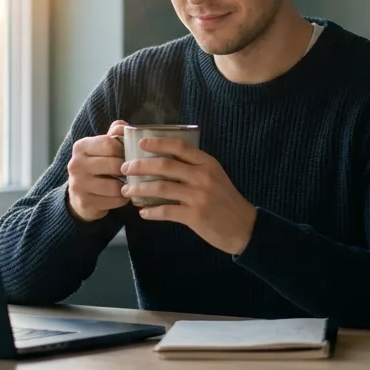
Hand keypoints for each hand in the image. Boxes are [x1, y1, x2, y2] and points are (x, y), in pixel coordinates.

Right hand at [65, 120, 127, 221]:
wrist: (81, 195)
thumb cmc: (98, 166)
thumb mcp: (103, 147)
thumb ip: (115, 134)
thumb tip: (126, 126)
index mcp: (81, 147)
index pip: (109, 144)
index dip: (125, 149)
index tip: (129, 154)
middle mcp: (76, 164)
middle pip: (114, 165)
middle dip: (128, 169)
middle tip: (134, 171)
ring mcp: (78, 185)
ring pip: (115, 186)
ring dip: (127, 186)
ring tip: (129, 184)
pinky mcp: (85, 202)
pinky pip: (114, 200)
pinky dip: (123, 199)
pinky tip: (122, 195)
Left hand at [120, 136, 256, 254]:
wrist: (244, 227)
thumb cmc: (226, 200)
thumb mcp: (215, 177)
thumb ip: (194, 168)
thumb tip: (164, 162)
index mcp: (208, 164)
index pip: (180, 147)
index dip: (158, 143)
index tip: (141, 143)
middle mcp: (203, 177)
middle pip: (165, 166)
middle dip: (140, 165)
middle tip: (125, 168)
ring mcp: (199, 196)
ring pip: (161, 188)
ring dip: (140, 189)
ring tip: (127, 190)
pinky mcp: (195, 216)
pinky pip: (166, 211)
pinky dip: (151, 212)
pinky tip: (143, 213)